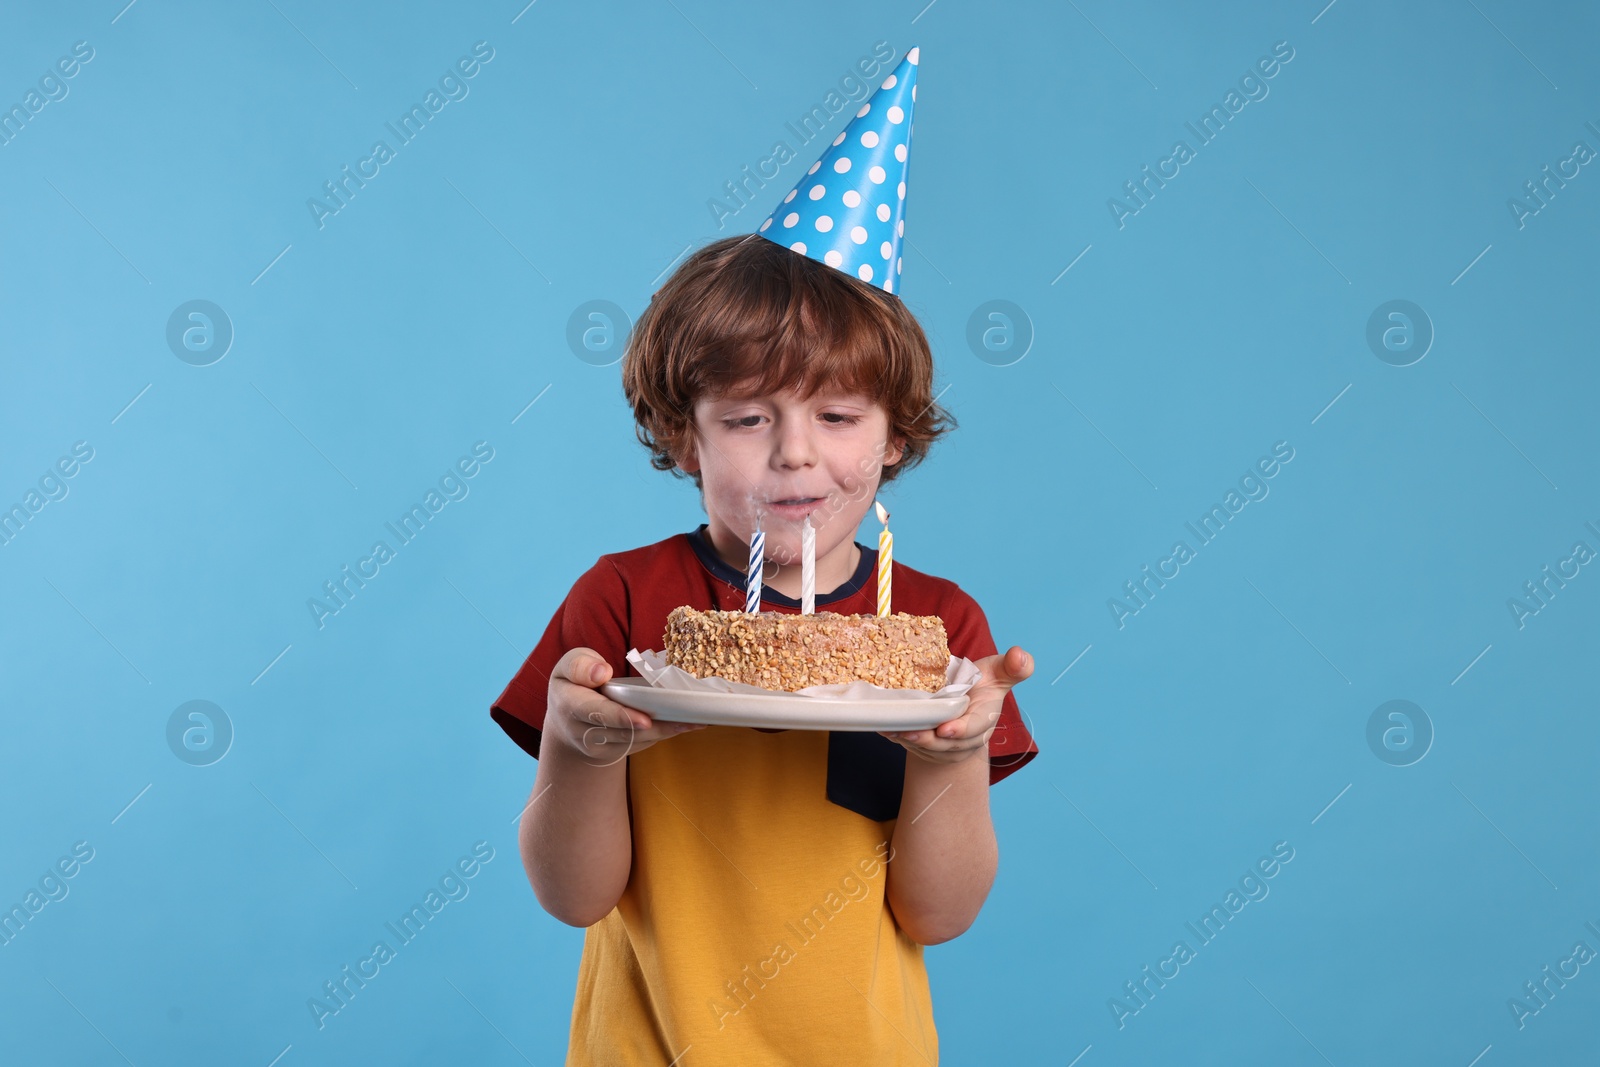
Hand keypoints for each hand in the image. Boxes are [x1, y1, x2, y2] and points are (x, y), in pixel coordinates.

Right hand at [545, 647, 705, 766]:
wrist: (567, 720)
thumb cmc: (574, 683)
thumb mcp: (569, 666)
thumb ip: (580, 665)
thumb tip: (601, 672)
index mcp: (570, 705)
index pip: (596, 712)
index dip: (621, 717)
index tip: (644, 719)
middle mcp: (583, 732)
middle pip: (623, 732)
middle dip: (657, 727)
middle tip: (687, 720)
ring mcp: (599, 747)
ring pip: (636, 741)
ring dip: (667, 732)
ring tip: (697, 721)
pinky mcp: (615, 753)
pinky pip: (642, 745)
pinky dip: (664, 734)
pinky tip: (687, 724)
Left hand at [879, 646, 1032, 765]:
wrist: (963, 708)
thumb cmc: (980, 687)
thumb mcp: (996, 673)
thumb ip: (1011, 667)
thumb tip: (1020, 655)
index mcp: (984, 719)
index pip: (974, 728)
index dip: (960, 731)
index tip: (945, 729)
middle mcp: (965, 738)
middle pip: (946, 744)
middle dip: (928, 740)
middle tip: (910, 731)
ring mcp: (944, 746)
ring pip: (926, 748)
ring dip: (909, 740)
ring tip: (893, 729)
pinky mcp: (926, 748)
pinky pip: (909, 746)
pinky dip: (896, 737)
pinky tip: (884, 728)